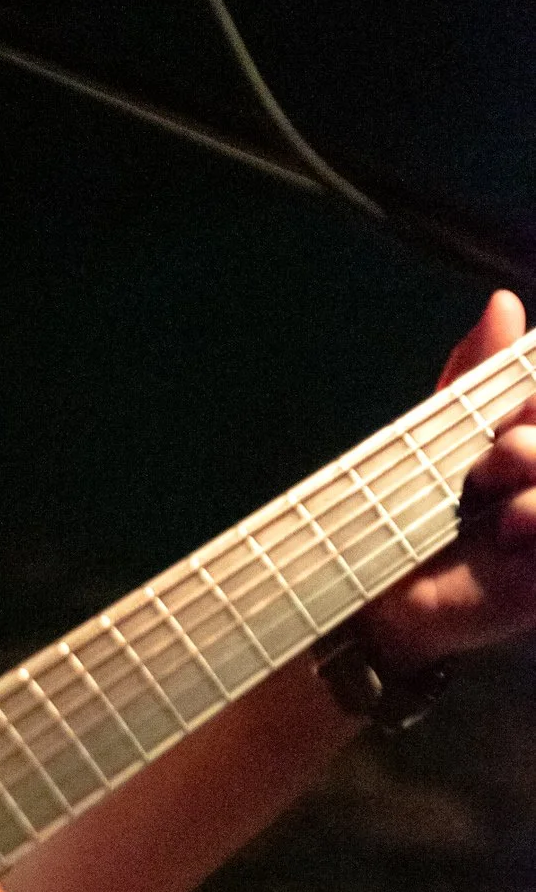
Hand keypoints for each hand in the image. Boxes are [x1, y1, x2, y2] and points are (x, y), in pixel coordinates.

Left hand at [365, 291, 535, 670]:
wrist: (372, 590)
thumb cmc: (405, 506)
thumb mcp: (440, 429)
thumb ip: (478, 372)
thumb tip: (504, 300)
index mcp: (531, 436)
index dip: (533, 399)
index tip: (510, 416)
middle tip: (500, 456)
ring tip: (502, 513)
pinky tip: (514, 531)